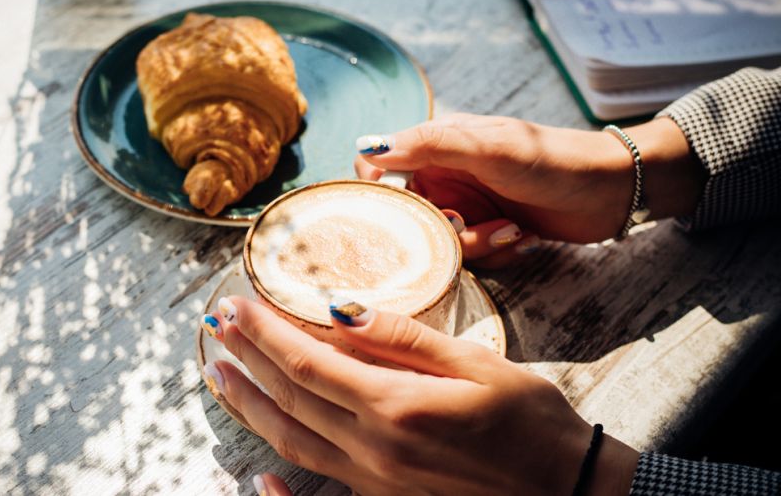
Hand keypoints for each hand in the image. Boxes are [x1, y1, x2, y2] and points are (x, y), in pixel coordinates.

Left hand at [203, 297, 639, 494]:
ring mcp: (374, 478)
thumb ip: (405, 338)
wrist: (564, 489)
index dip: (266, 333)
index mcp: (397, 407)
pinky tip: (257, 472)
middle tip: (216, 325)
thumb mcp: (477, 363)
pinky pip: (317, 481)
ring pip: (291, 440)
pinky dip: (280, 473)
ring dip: (250, 405)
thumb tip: (342, 310)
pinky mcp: (383, 494)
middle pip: (290, 399)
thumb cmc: (530, 421)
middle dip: (247, 359)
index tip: (237, 304)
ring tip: (220, 375)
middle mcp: (374, 448)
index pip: (309, 364)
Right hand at [355, 114, 704, 265]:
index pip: (380, 168)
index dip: (379, 193)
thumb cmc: (551, 158)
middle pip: (410, 216)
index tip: (394, 214)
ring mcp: (468, 206)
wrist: (612, 190)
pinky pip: (471, 257)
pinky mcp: (489, 232)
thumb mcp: (489, 147)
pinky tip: (524, 237)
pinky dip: (496, 252)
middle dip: (441, 230)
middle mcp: (446, 176)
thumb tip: (367, 147)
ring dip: (477, 244)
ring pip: (441, 243)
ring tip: (512, 228)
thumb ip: (429, 145)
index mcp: (437, 147)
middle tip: (467, 225)